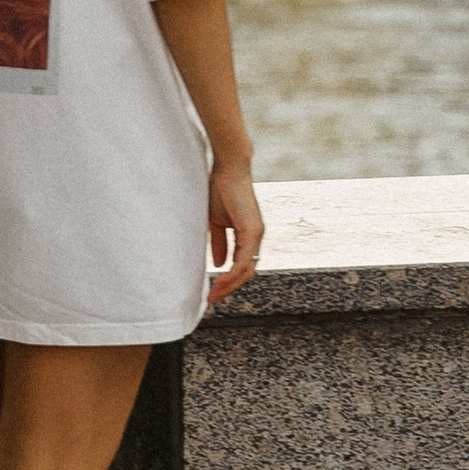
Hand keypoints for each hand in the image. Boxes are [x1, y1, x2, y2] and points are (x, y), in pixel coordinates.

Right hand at [207, 156, 263, 304]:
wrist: (229, 169)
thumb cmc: (221, 191)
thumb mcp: (216, 223)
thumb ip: (219, 244)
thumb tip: (218, 264)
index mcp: (248, 235)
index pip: (241, 265)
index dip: (228, 280)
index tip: (213, 291)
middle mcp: (255, 237)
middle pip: (246, 272)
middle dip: (229, 288)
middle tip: (212, 300)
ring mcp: (256, 234)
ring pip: (246, 270)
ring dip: (229, 285)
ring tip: (214, 295)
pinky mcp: (253, 230)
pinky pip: (244, 259)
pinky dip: (232, 273)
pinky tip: (220, 281)